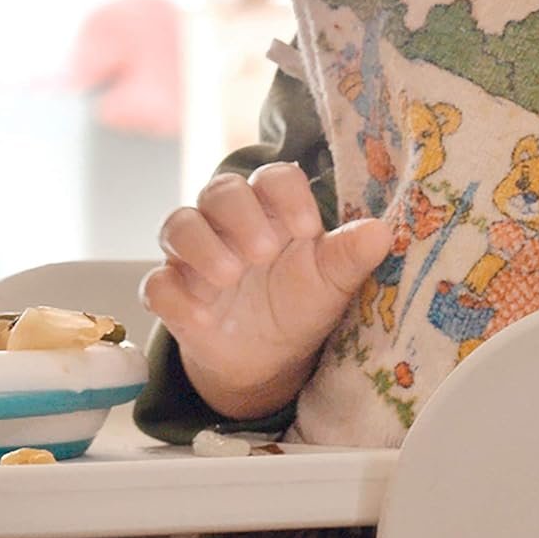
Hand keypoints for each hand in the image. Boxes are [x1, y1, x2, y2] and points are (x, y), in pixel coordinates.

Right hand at [140, 163, 393, 417]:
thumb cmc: (302, 303)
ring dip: (200, 245)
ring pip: (179, 225)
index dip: (286, 194)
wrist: (269, 359)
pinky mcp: (172, 293)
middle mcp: (230, 222)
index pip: (274, 177)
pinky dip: (172, 294)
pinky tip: (201, 315)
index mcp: (274, 210)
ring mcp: (196, 256)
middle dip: (238, 216)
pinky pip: (157, 283)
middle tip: (262, 252)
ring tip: (228, 276)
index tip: (307, 229)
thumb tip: (381, 232)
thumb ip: (350, 256)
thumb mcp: (332, 283)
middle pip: (220, 191)